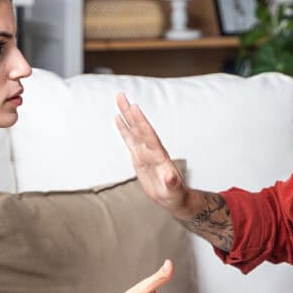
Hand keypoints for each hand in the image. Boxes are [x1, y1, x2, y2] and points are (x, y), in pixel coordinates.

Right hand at [114, 93, 188, 214]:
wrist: (173, 197)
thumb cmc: (174, 194)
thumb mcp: (173, 190)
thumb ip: (171, 182)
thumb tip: (171, 177)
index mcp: (159, 156)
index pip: (149, 135)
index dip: (141, 122)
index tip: (134, 108)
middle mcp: (151, 150)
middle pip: (139, 127)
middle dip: (130, 112)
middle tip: (121, 95)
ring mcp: (144, 152)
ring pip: (133, 130)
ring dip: (126, 115)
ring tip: (119, 99)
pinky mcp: (138, 156)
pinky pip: (129, 139)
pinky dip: (123, 128)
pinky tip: (117, 118)